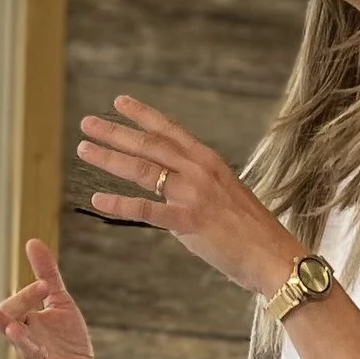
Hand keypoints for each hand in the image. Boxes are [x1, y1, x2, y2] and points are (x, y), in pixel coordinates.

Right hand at [0, 240, 113, 358]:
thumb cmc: (67, 340)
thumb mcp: (60, 302)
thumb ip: (47, 274)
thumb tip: (32, 241)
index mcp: (26, 326)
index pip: (14, 308)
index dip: (26, 295)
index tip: (44, 285)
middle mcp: (30, 344)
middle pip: (12, 329)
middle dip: (7, 320)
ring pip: (27, 352)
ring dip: (20, 341)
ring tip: (14, 331)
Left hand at [77, 96, 298, 300]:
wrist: (274, 256)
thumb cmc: (254, 232)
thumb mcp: (227, 196)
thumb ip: (199, 189)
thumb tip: (174, 195)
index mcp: (210, 162)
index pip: (170, 130)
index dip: (142, 114)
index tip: (118, 102)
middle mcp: (200, 171)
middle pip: (149, 145)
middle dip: (115, 132)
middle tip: (87, 123)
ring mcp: (194, 195)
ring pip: (143, 170)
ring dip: (110, 158)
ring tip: (84, 149)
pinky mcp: (188, 222)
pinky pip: (146, 210)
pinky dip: (119, 204)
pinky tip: (97, 201)